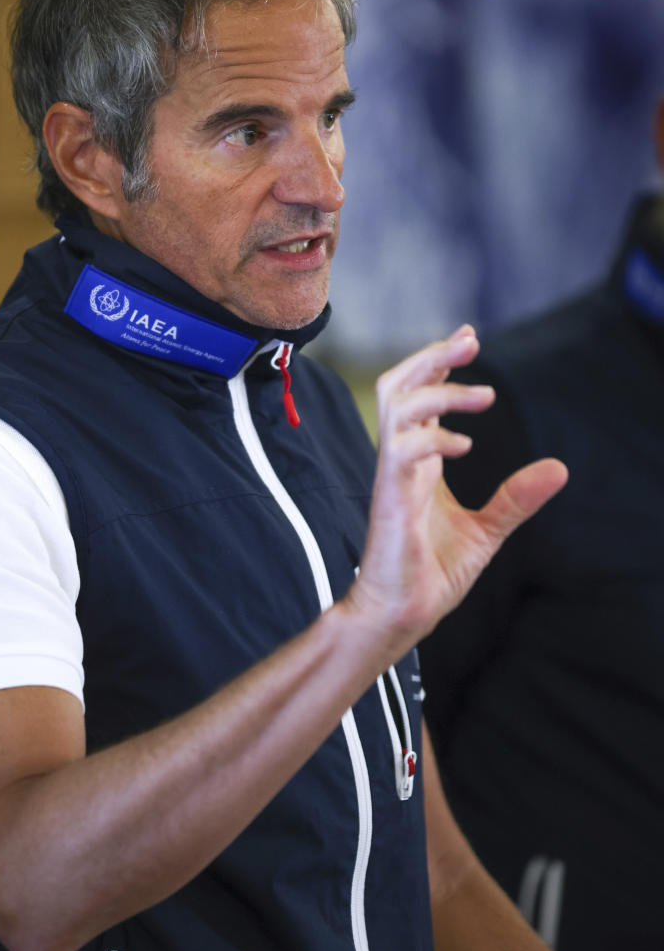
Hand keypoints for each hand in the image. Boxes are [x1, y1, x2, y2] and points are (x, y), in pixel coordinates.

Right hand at [352, 325, 566, 643]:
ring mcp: (391, 476)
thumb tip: (559, 468)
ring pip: (396, 406)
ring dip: (438, 390)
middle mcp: (401, 459)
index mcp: (419, 461)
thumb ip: (517, 498)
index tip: (469, 338)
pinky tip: (466, 445)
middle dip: (432, 357)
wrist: (402, 613)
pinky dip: (434, 439)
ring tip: (484, 394)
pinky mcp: (390, 498)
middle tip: (470, 341)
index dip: (441, 363)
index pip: (420, 395)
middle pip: (399, 385)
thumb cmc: (431, 572)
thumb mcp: (488, 530)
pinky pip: (402, 451)